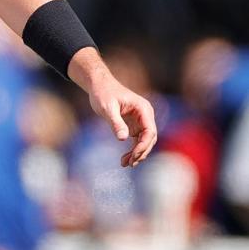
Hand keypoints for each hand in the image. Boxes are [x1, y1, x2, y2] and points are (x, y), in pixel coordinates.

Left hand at [70, 47, 158, 167]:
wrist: (98, 85)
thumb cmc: (102, 93)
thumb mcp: (107, 108)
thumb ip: (115, 122)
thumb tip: (123, 139)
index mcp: (143, 109)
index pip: (150, 131)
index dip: (144, 145)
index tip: (134, 155)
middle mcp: (145, 115)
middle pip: (149, 138)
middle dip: (141, 152)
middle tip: (129, 163)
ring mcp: (141, 121)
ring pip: (144, 142)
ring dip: (137, 154)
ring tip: (125, 164)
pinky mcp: (134, 125)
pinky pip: (137, 140)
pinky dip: (132, 150)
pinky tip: (125, 159)